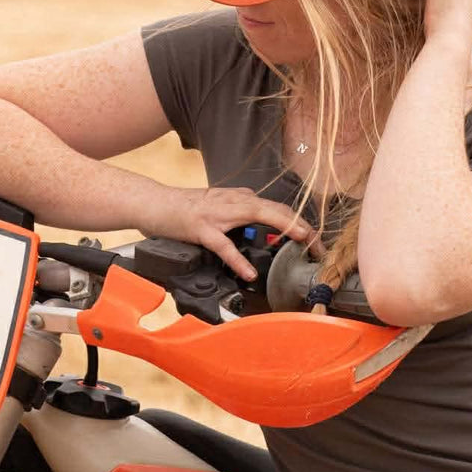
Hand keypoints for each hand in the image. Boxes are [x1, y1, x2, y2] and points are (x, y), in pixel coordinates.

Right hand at [149, 185, 323, 281]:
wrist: (152, 202)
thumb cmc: (182, 207)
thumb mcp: (217, 202)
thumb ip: (238, 205)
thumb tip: (257, 207)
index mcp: (238, 198)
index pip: (277, 207)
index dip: (299, 222)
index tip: (315, 241)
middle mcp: (232, 201)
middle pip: (275, 208)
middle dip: (301, 226)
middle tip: (319, 246)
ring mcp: (217, 214)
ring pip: (257, 214)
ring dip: (282, 228)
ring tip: (301, 243)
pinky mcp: (200, 228)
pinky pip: (223, 245)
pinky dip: (237, 259)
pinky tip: (248, 273)